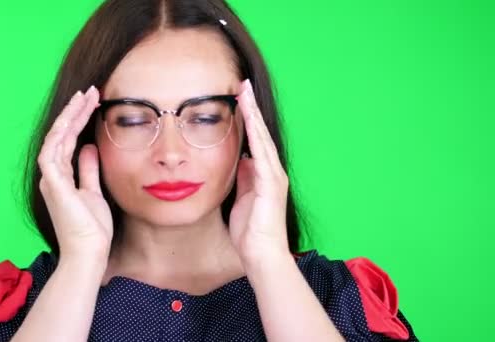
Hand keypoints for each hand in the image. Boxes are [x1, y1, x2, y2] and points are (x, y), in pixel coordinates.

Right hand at [37, 86, 112, 260]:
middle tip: (91, 91)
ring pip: (56, 138)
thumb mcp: (94, 192)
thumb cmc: (91, 228)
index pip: (69, 140)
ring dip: (70, 116)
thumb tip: (89, 148)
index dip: (79, 120)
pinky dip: (61, 134)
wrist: (88, 252)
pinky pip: (53, 152)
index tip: (93, 102)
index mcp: (62, 176)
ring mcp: (51, 179)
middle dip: (76, 111)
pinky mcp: (53, 184)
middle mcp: (53, 175)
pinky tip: (74, 118)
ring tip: (86, 97)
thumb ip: (88, 170)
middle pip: (62, 135)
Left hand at [228, 79, 290, 265]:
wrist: (261, 254)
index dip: (246, 119)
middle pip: (259, 133)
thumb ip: (243, 178)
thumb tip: (240, 160)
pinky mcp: (270, 181)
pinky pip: (260, 150)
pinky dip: (255, 131)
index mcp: (263, 175)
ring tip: (244, 91)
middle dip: (250, 108)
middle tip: (241, 85)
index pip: (254, 140)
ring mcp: (273, 175)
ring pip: (261, 136)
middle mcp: (271, 170)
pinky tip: (248, 115)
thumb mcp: (242, 198)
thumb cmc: (251, 232)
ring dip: (252, 113)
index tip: (238, 99)